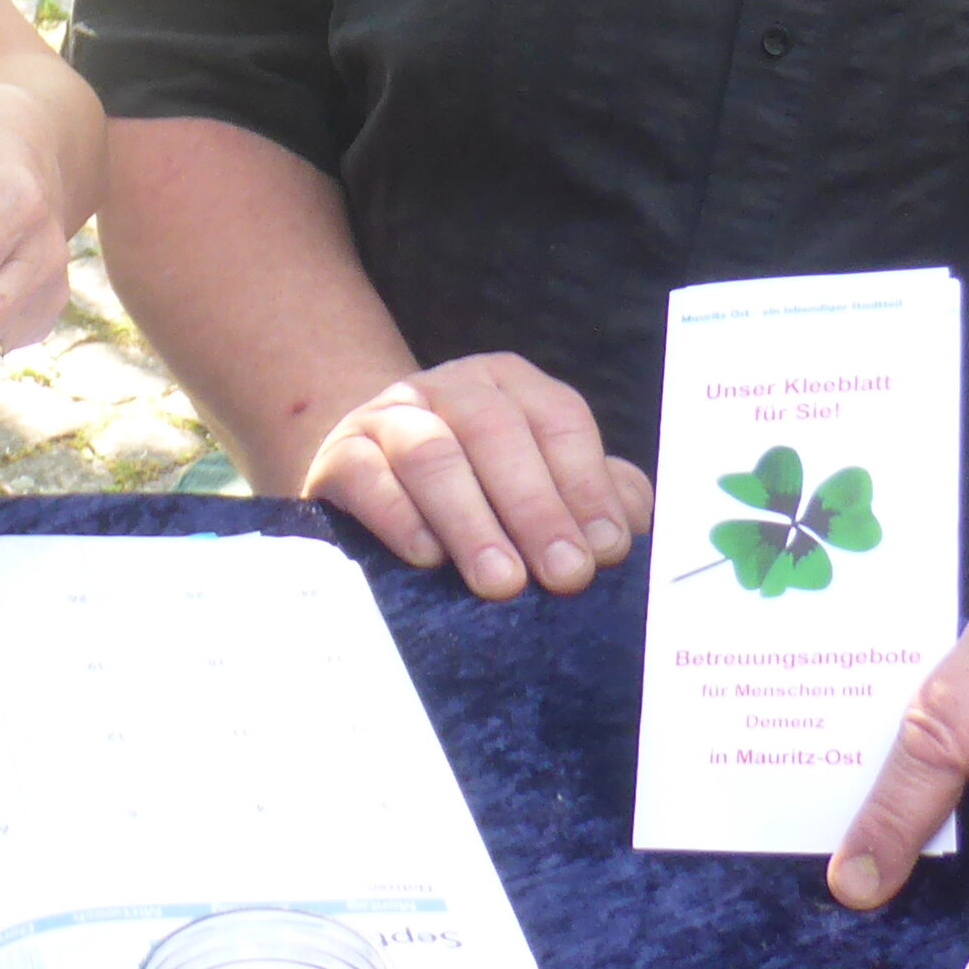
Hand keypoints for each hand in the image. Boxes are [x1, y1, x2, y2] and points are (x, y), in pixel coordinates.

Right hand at [299, 353, 653, 600]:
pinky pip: (368, 478)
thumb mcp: (541, 484)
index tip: (609, 549)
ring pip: (432, 455)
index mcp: (510, 386)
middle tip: (565, 576)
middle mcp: (449, 388)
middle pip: (497, 433)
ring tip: (502, 583)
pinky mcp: (340, 457)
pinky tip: (428, 559)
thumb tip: (628, 528)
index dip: (586, 484)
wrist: (372, 486)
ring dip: (472, 520)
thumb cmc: (479, 494)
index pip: (557, 420)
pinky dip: (401, 517)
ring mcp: (388, 417)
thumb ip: (594, 497)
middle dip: (536, 508)